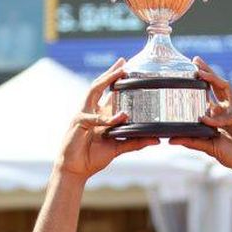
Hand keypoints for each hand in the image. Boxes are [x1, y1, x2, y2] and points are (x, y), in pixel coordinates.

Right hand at [55, 60, 154, 179]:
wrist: (75, 170)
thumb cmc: (93, 158)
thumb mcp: (118, 148)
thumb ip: (135, 142)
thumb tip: (156, 140)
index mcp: (100, 114)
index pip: (108, 92)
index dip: (115, 79)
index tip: (126, 66)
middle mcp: (92, 111)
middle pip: (100, 85)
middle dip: (111, 73)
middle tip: (123, 62)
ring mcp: (84, 114)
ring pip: (94, 92)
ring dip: (106, 81)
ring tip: (120, 74)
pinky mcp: (79, 123)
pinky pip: (95, 118)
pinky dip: (107, 118)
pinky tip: (120, 116)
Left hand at [171, 58, 231, 178]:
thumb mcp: (208, 147)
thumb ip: (191, 141)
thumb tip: (171, 139)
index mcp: (217, 114)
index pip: (207, 93)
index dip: (198, 83)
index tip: (185, 73)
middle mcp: (225, 109)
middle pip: (216, 85)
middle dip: (206, 71)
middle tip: (195, 61)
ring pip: (224, 88)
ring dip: (213, 78)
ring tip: (201, 72)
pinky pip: (227, 113)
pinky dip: (216, 117)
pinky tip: (205, 118)